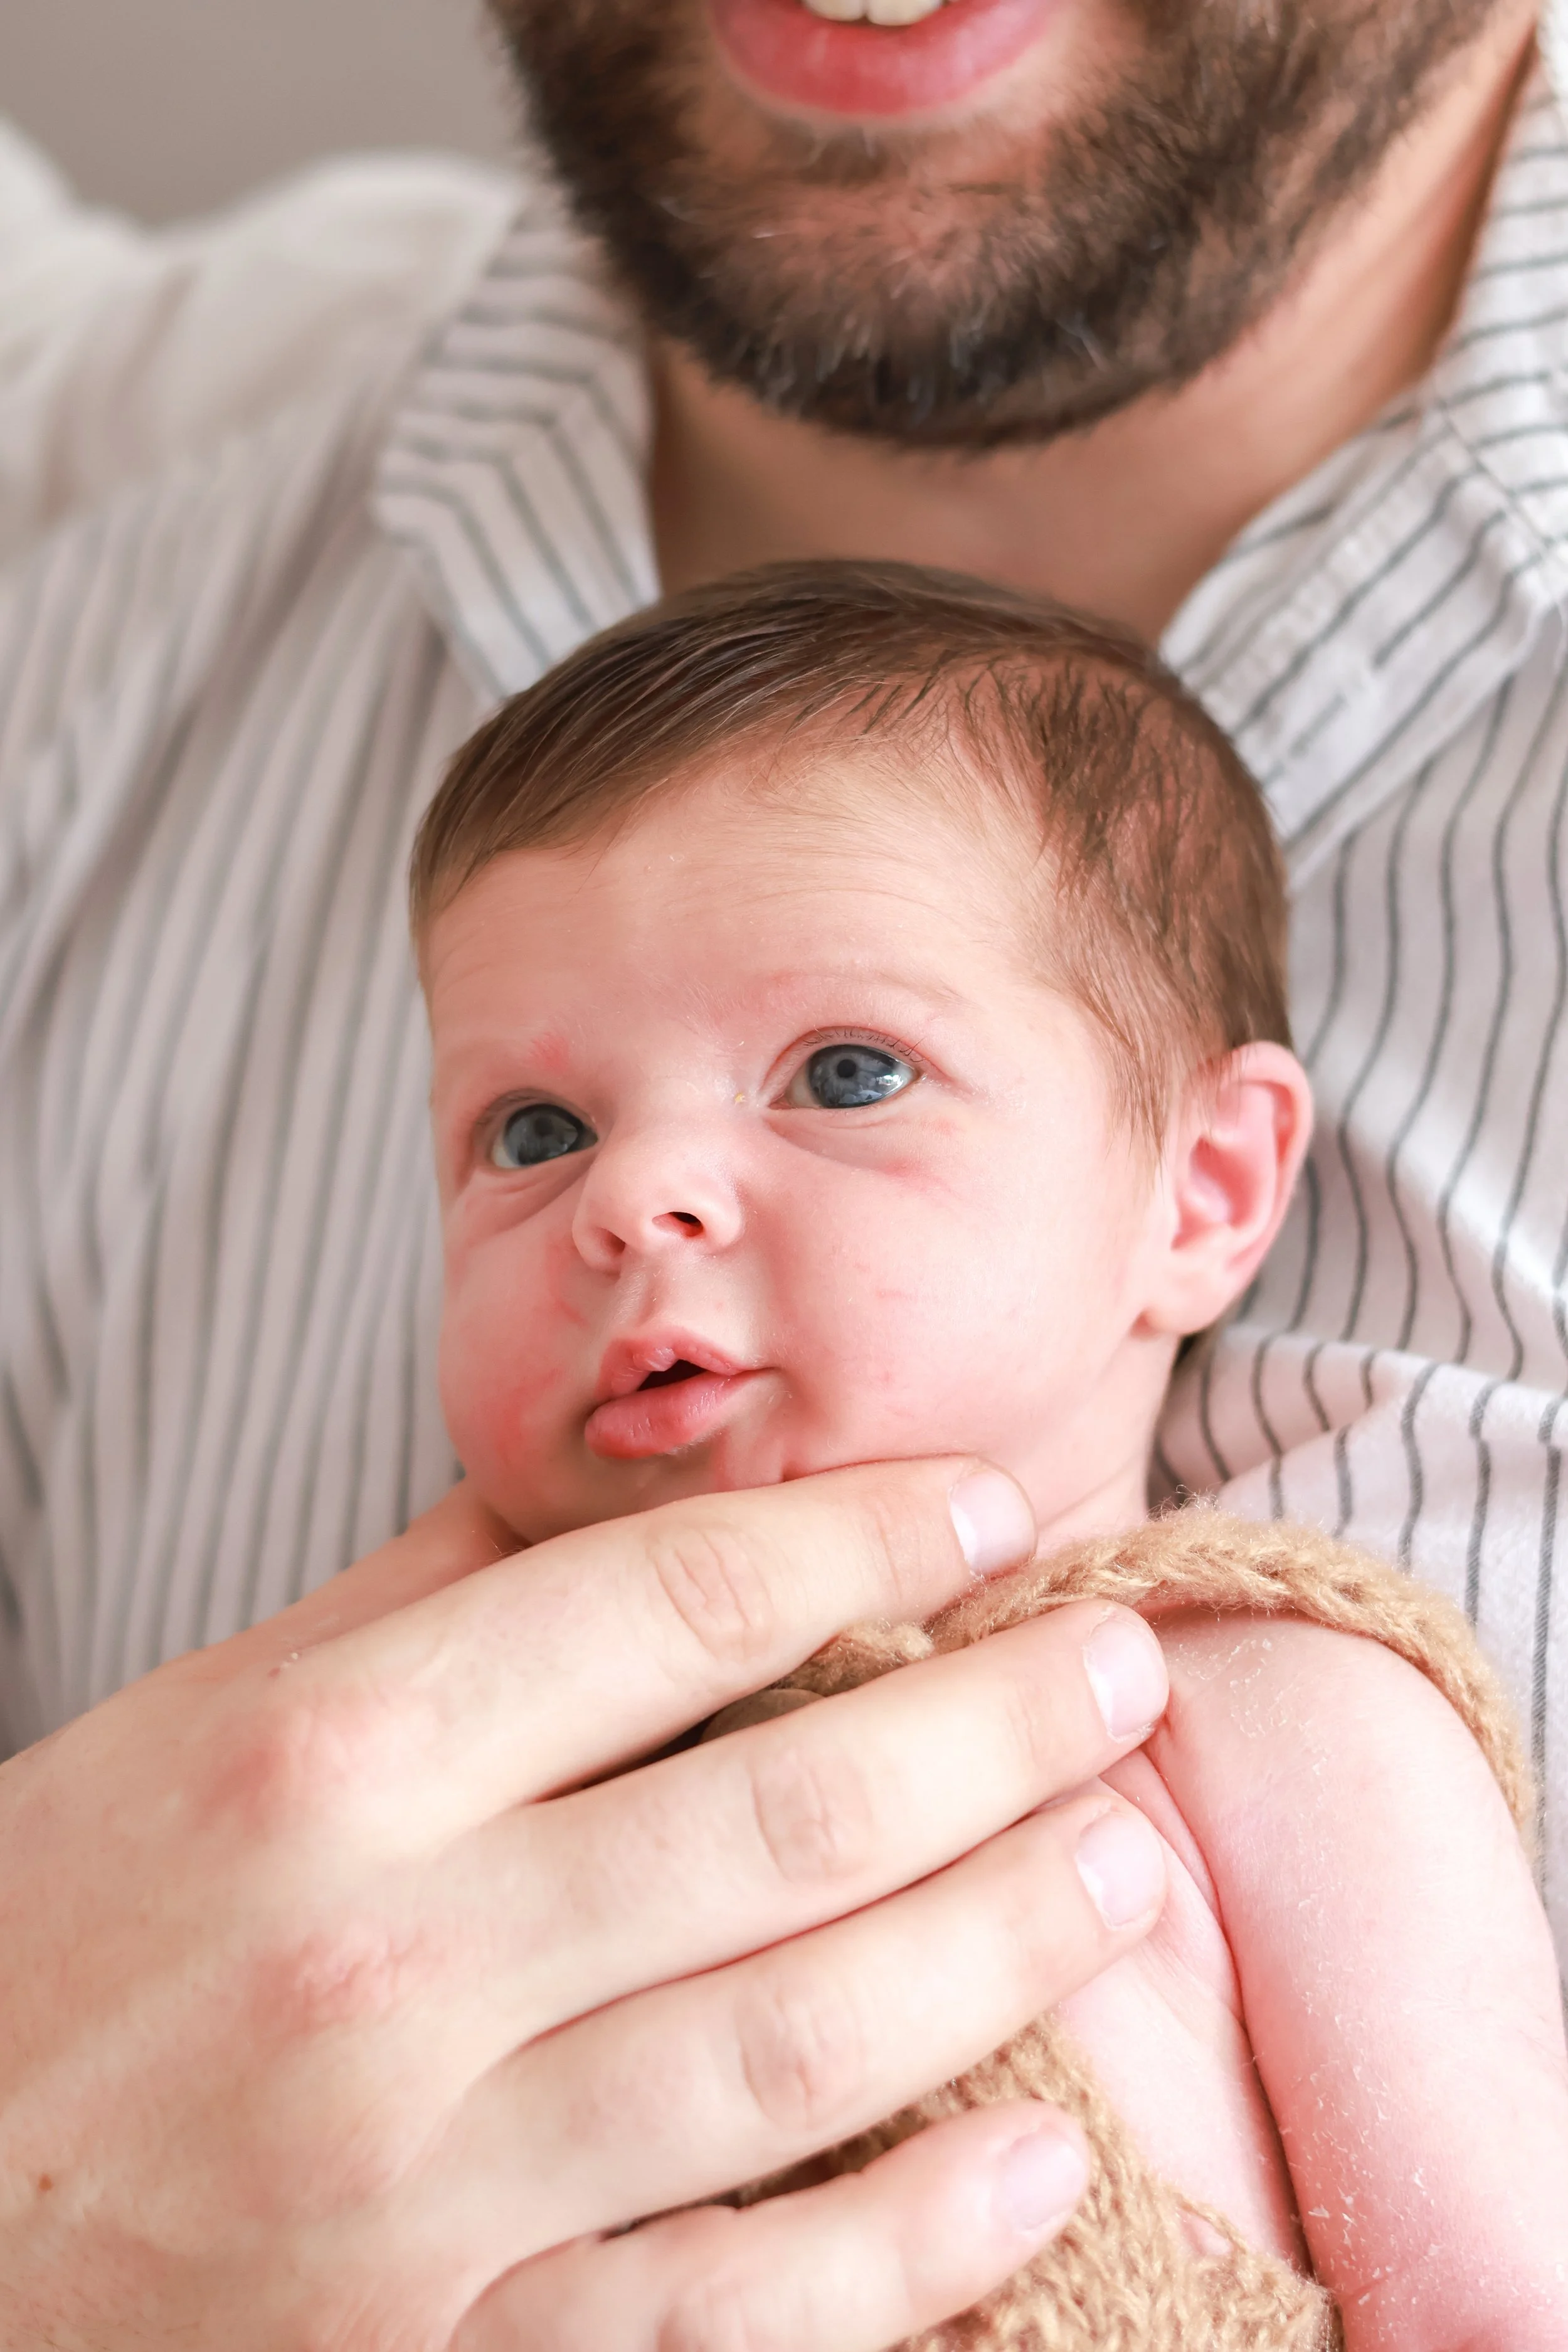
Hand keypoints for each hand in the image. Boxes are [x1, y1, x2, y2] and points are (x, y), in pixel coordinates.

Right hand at [0, 1460, 1168, 2351]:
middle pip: (784, 1816)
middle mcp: (383, 1964)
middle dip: (997, 1726)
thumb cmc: (51, 1944)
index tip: (992, 1504)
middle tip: (1121, 1669)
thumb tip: (617, 1498)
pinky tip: (1044, 2151)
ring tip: (1123, 1861)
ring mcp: (423, 2191)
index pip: (671, 1603)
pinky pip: (742, 2307)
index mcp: (321, 1763)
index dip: (866, 1536)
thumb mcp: (198, 1729)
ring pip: (800, 2047)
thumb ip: (415, 1608)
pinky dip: (919, 2239)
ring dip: (1001, 1943)